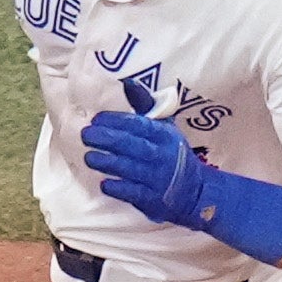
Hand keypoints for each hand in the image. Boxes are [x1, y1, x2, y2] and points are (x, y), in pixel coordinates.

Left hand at [82, 109, 212, 228]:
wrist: (195, 192)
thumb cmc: (172, 154)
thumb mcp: (165, 128)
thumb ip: (145, 107)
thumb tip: (126, 82)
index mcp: (165, 136)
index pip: (140, 125)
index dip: (117, 120)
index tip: (97, 119)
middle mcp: (163, 156)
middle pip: (133, 145)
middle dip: (107, 139)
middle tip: (86, 134)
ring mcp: (158, 179)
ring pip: (130, 168)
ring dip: (107, 162)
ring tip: (89, 157)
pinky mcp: (153, 200)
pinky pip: (133, 193)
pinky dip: (117, 187)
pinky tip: (104, 183)